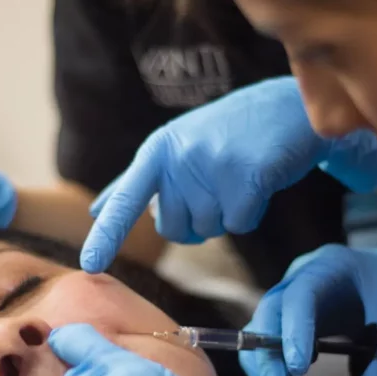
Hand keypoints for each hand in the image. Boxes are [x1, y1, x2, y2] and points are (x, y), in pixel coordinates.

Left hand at [80, 75, 376, 272]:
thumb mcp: (176, 146)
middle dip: (197, 220)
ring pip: (210, 229)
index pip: (125, 199)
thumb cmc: (227, 133)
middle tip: (217, 183)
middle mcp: (179, 157)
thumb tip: (97, 209)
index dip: (106, 235)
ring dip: (228, 214)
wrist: (287, 107)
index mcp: (157, 151)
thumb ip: (138, 181)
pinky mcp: (247, 178)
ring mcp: (212, 167)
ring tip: (239, 176)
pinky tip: (259, 182)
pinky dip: (252, 212)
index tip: (90, 266)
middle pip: (175, 230)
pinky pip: (240, 224)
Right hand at [240, 242, 376, 375]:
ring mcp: (292, 297)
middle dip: (270, 359)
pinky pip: (271, 342)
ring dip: (270, 370)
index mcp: (330, 266)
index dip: (294, 330)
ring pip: (263, 331)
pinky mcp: (292, 317)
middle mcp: (301, 278)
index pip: (301, 296)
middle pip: (270, 315)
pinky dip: (276, 369)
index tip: (299, 370)